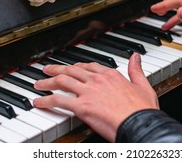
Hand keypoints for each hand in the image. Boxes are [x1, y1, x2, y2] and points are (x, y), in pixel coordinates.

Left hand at [33, 53, 158, 141]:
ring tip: (38, 84)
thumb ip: (136, 70)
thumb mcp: (142, 86)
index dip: (77, 67)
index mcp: (110, 75)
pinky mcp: (81, 107)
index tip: (70, 68)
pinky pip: (58, 100)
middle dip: (56, 70)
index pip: (89, 67)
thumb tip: (136, 57)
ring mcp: (88, 92)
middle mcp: (96, 80)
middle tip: (47, 70)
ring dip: (47, 82)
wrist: (140, 123)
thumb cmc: (142, 109)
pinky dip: (46, 100)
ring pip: (62, 82)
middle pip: (71, 71)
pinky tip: (38, 102)